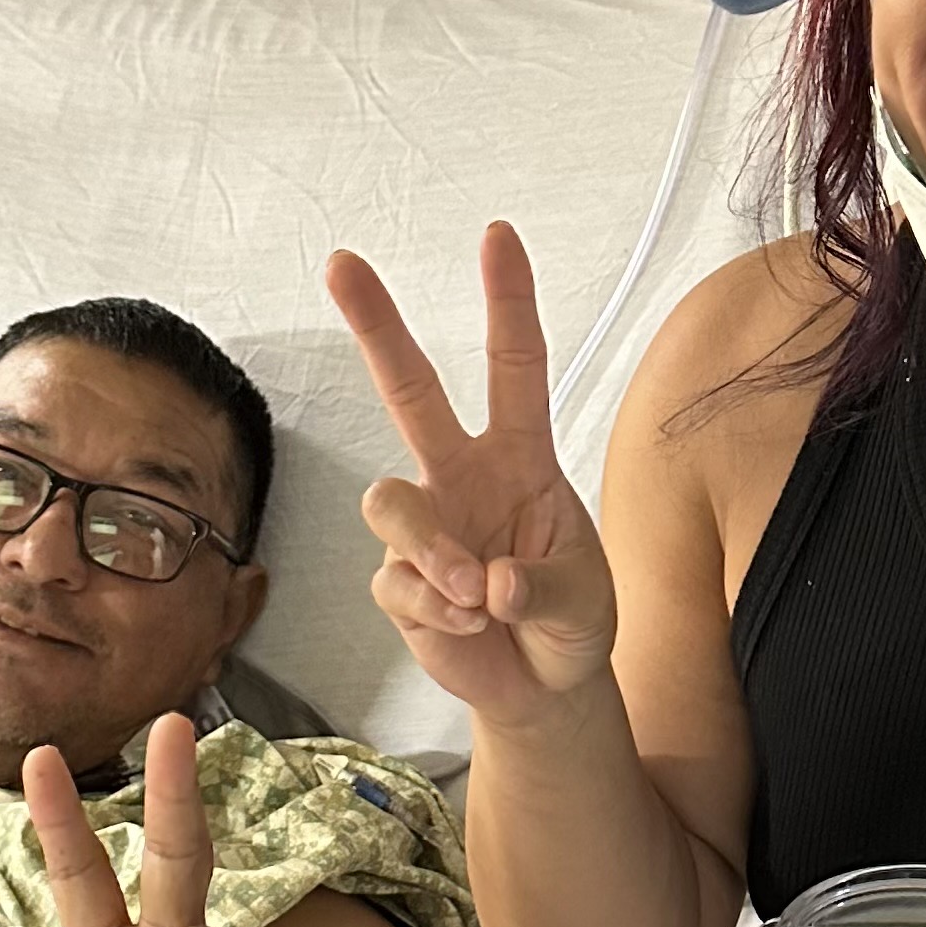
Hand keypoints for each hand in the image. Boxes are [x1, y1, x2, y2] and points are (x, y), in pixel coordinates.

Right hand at [327, 222, 618, 721]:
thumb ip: (542, 588)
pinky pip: (397, 583)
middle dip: (375, 325)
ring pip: (388, 500)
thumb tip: (486, 584)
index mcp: (522, 459)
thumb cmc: (572, 622)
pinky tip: (473, 630)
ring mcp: (426, 527)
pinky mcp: (398, 582)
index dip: (507, 301)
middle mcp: (463, 477)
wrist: (546, 691)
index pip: (514, 368)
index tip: (497, 235)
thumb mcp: (586, 601)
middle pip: (409, 390)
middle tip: (340, 262)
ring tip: (480, 600)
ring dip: (433, 553)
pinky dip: (439, 615)